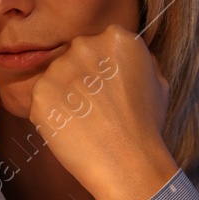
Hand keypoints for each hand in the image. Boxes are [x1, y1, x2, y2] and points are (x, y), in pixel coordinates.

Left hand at [26, 24, 177, 199]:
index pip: (100, 44)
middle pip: (75, 56)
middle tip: (95, 107)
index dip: (103, 68)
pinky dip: (52, 114)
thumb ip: (139, 61)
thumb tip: (124, 59)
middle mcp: (85, 44)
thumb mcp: (159, 82)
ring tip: (84, 121)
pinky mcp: (40, 92)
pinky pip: (42, 100)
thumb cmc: (146, 126)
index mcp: (116, 37)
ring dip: (65, 95)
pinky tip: (71, 129)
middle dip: (81, 77)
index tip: (108, 88)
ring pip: (57, 77)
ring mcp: (59, 68)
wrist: (127, 162)